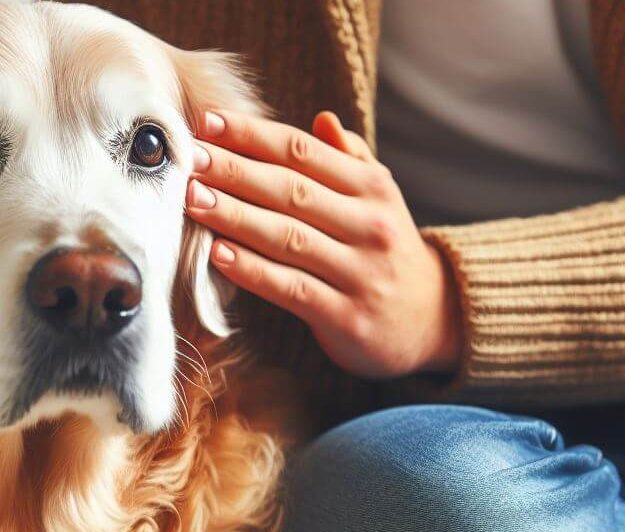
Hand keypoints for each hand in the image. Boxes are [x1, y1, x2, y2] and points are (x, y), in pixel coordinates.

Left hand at [186, 110, 461, 378]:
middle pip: (292, 191)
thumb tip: (321, 119)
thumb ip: (350, 160)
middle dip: (235, 171)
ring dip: (236, 217)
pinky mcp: (347, 316)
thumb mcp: (381, 200)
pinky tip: (218, 255)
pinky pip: (292, 289)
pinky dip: (253, 271)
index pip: (304, 152)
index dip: (253, 136)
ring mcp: (360, 273)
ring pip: (288, 238)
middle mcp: (370, 226)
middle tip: (190, 159)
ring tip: (194, 201)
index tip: (208, 123)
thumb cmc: (388, 250)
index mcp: (373, 188)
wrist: (435, 320)